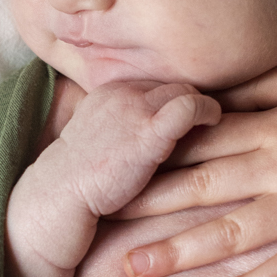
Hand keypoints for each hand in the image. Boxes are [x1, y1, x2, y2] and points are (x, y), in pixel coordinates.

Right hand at [18, 79, 220, 270]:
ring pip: (185, 88)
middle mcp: (122, 90)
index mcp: (109, 89)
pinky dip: (208, 110)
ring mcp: (135, 108)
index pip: (156, 81)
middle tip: (208, 117)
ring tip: (215, 120)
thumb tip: (155, 126)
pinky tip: (214, 122)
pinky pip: (190, 105)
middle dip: (191, 98)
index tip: (191, 113)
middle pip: (173, 82)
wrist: (61, 194)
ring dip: (203, 103)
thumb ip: (124, 121)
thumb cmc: (83, 176)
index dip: (175, 97)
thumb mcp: (98, 135)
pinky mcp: (149, 130)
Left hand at [114, 64, 276, 276]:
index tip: (112, 165)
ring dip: (179, 251)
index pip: (200, 140)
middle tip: (97, 219)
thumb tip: (211, 90)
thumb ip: (262, 85)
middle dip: (146, 203)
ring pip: (230, 231)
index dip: (153, 153)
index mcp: (273, 125)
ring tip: (134, 269)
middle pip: (200, 186)